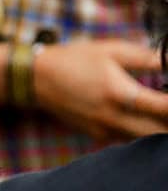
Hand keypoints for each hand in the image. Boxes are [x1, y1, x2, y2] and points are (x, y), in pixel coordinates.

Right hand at [33, 40, 167, 141]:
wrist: (36, 80)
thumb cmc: (75, 60)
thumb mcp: (112, 50)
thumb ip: (147, 58)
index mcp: (119, 93)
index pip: (163, 108)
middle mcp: (113, 118)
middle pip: (158, 132)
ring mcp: (104, 130)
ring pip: (144, 140)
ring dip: (160, 131)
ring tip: (164, 118)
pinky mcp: (98, 135)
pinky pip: (128, 139)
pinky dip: (143, 133)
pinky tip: (150, 123)